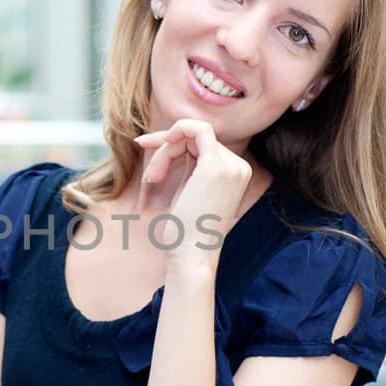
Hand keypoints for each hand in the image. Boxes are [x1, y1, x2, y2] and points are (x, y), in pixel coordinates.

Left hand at [134, 119, 251, 260]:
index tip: (148, 149)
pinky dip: (174, 133)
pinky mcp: (216, 167)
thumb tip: (171, 138)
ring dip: (165, 152)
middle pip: (196, 137)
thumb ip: (189, 165)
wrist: (191, 256)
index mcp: (235, 172)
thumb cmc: (185, 232)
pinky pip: (196, 128)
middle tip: (149, 175)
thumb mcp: (189, 190)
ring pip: (192, 134)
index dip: (173, 143)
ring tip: (152, 178)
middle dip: (166, 148)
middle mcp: (238, 167)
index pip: (202, 143)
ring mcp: (231, 166)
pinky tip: (160, 150)